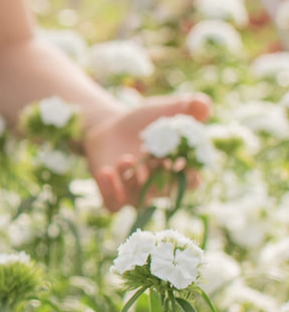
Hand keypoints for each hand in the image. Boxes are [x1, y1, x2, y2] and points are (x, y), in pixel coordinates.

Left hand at [84, 93, 211, 211]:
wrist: (109, 127)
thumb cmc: (142, 121)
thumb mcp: (164, 110)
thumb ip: (188, 107)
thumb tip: (204, 106)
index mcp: (179, 171)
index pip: (192, 181)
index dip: (189, 174)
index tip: (181, 160)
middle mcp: (160, 187)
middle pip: (165, 191)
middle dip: (159, 177)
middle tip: (152, 159)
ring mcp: (136, 194)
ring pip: (138, 200)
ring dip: (132, 182)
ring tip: (125, 158)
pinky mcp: (113, 196)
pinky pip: (113, 205)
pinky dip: (109, 192)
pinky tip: (106, 171)